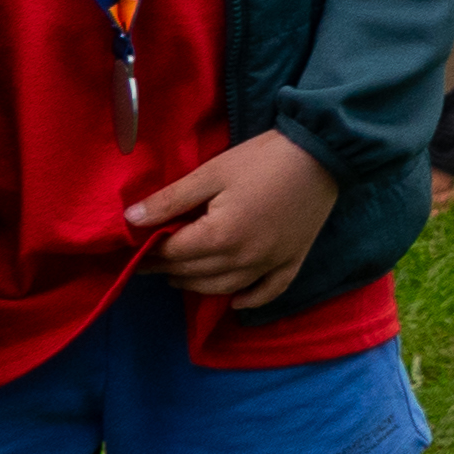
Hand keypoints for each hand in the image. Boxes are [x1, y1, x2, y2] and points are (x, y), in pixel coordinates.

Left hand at [132, 127, 342, 302]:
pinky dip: (250, 300)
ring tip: (178, 275)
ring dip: (196, 285)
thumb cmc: (262, 159)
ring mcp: (269, 264)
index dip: (150, 251)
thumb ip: (170, 200)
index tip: (135, 248)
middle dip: (166, 268)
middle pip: (193, 273)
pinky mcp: (292, 261)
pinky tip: (236, 301)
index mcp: (220, 237)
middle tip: (149, 261)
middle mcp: (242, 260)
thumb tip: (130, 220)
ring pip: (223, 287)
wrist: (324, 152)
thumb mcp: (212, 172)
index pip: (173, 253)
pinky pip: (267, 292)